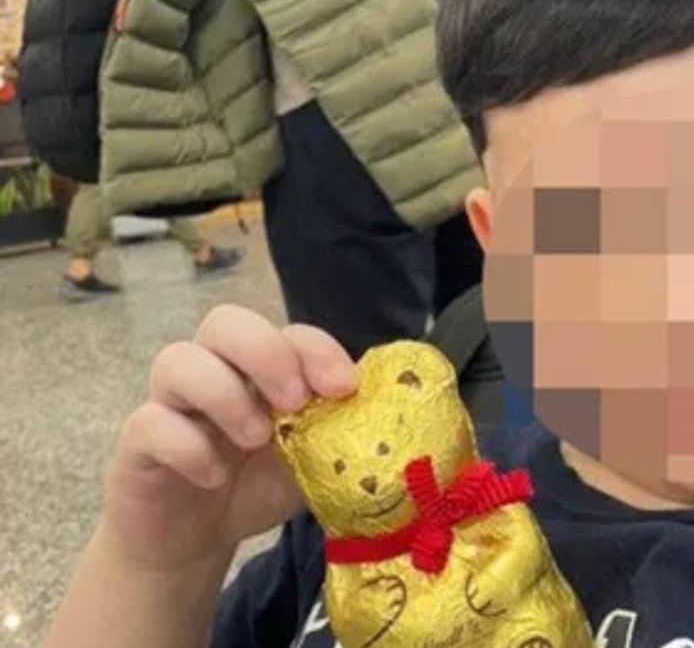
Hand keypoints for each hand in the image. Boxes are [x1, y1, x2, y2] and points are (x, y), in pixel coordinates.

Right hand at [100, 305, 356, 571]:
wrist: (197, 540)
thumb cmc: (257, 486)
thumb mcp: (312, 461)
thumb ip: (339, 434)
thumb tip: (386, 420)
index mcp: (261, 370)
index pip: (288, 332)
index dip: (317, 350)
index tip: (343, 388)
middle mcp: (214, 372)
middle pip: (225, 322)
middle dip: (266, 354)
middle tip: (294, 403)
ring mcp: (170, 402)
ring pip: (177, 359)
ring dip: (225, 395)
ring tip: (255, 440)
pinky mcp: (139, 442)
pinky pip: (150, 422)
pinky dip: (188, 447)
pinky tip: (214, 477)